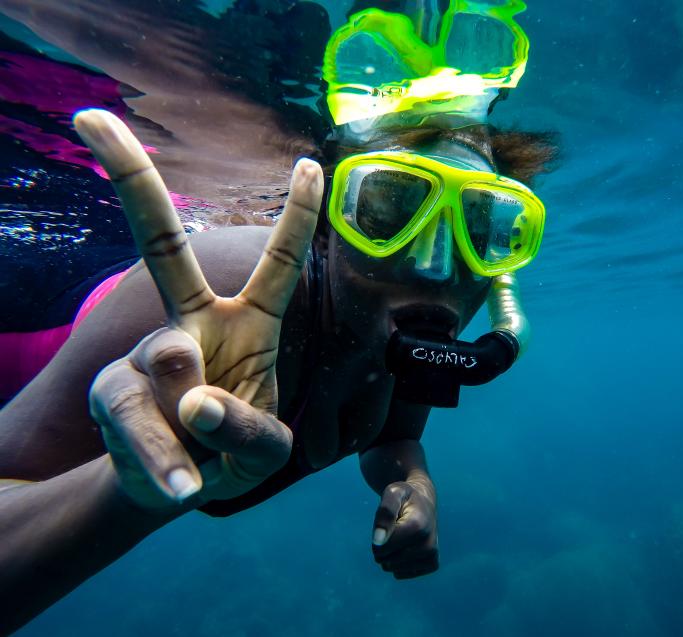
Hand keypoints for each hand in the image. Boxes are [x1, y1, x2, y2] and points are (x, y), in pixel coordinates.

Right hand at [75, 109, 322, 509]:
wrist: (179, 488)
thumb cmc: (233, 452)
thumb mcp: (264, 450)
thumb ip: (247, 428)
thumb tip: (192, 400)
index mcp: (249, 324)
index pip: (278, 264)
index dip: (298, 216)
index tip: (312, 163)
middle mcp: (193, 325)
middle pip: (161, 246)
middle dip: (131, 178)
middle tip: (93, 118)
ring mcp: (148, 355)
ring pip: (168, 361)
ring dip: (195, 421)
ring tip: (200, 467)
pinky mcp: (115, 394)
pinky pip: (140, 420)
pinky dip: (164, 460)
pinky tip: (181, 486)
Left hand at [372, 481, 438, 578]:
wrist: (424, 502)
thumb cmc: (404, 497)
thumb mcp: (392, 493)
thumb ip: (384, 513)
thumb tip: (378, 541)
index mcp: (418, 527)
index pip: (382, 548)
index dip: (378, 536)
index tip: (389, 522)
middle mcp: (429, 545)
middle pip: (386, 561)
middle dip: (384, 546)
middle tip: (396, 529)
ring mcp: (432, 557)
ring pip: (392, 569)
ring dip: (390, 554)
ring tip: (402, 536)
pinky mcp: (432, 564)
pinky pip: (400, 574)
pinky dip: (398, 563)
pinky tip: (407, 547)